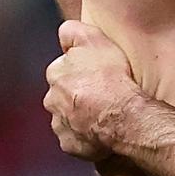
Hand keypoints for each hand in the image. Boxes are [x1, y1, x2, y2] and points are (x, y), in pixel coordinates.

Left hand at [44, 20, 142, 160]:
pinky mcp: (70, 144)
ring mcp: (60, 124)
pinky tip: (102, 128)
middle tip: (100, 92)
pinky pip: (76, 138)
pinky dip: (85, 134)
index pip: (62, 67)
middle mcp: (52, 100)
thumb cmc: (111, 78)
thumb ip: (73, 31)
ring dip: (80, 114)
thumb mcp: (94, 39)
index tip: (94, 71)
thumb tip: (63, 32)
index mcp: (56, 74)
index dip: (80, 68)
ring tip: (103, 111)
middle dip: (76, 93)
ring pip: (68, 116)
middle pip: (62, 93)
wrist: (121, 117)